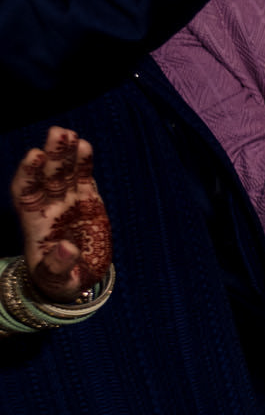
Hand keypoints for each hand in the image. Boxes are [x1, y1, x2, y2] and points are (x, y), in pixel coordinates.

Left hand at [11, 127, 109, 299]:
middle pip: (47, 176)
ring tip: (70, 134)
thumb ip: (60, 265)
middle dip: (51, 155)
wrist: (78, 278)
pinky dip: (83, 163)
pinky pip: (83, 178)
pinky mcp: (87, 201)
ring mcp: (68, 201)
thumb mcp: (58, 281)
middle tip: (57, 133)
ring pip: (64, 172)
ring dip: (66, 153)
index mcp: (35, 222)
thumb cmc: (61, 281)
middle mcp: (49, 206)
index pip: (26, 192)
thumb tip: (67, 247)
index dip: (29, 174)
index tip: (35, 157)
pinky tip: (84, 146)